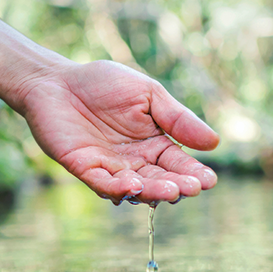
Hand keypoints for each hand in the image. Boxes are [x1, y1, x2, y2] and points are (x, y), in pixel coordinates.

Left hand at [16, 60, 218, 203]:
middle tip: (192, 188)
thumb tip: (214, 143)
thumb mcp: (149, 95)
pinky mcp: (85, 169)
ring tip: (171, 190)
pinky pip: (103, 183)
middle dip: (177, 185)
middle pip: (160, 180)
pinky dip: (118, 188)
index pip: (179, 164)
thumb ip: (177, 119)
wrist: (58, 80)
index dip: (194, 173)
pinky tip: (134, 187)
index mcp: (155, 144)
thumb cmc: (104, 84)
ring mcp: (110, 168)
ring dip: (154, 191)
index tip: (209, 181)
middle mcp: (135, 162)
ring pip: (136, 187)